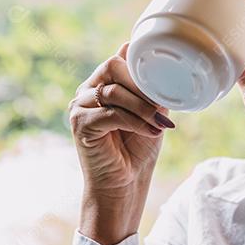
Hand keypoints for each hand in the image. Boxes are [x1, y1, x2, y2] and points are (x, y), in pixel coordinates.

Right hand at [68, 42, 174, 242]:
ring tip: (160, 123)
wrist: (124, 185)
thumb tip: (157, 63)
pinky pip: (110, 114)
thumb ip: (150, 88)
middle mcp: (86, 92)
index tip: (165, 86)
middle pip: (112, 67)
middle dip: (141, 86)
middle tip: (161, 106)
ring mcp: (79, 107)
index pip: (118, 60)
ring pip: (113, 92)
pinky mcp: (80, 125)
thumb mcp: (151, 112)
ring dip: (142, 107)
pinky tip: (151, 131)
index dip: (142, 69)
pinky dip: (135, 122)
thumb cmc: (137, 150)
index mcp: (101, 84)